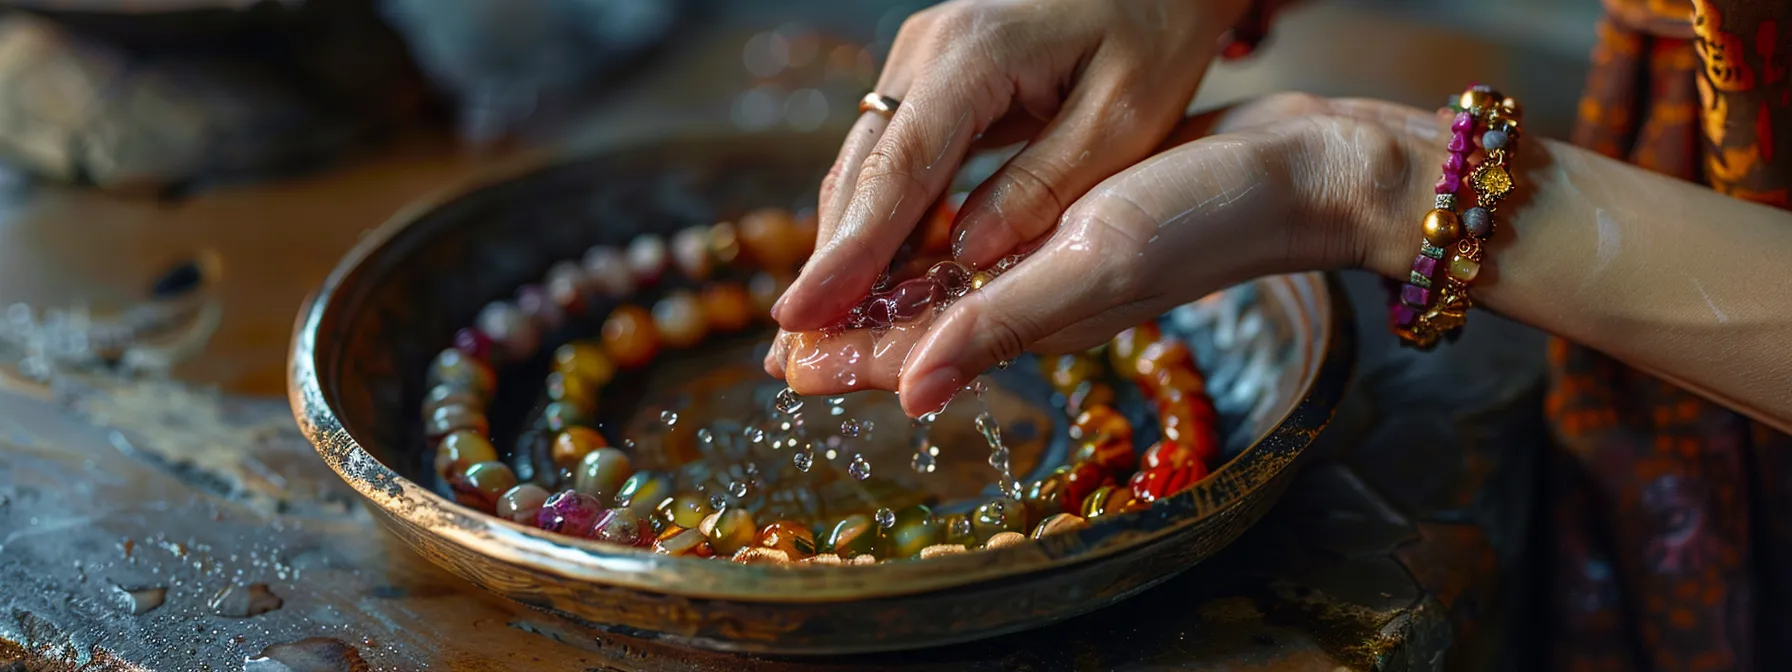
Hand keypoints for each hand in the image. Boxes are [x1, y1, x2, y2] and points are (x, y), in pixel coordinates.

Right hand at [770, 0, 1252, 331]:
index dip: (850, 250)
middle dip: (830, 259)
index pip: (898, 168)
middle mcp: (927, 49)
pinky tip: (872, 278)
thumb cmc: (1155, 35)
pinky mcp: (930, 78)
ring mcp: (920, 59)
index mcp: (974, 55)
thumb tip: (970, 257)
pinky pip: (893, 157)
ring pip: (867, 165)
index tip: (805, 314)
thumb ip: (1047, 185)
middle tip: (796, 342)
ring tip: (822, 326)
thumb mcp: (1125, 117)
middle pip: (864, 169)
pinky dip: (880, 218)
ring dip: (847, 243)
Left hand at [772, 94, 1446, 414]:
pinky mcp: (1076, 225)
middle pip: (924, 328)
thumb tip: (911, 396)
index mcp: (1030, 317)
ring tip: (835, 305)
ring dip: (890, 298)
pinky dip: (942, 254)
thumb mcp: (1090, 264)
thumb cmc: (1202, 214)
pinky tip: (924, 243)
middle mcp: (1037, 300)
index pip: (917, 351)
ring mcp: (1058, 265)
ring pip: (952, 291)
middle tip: (783, 346)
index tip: (780, 369)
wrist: (1293, 171)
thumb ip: (999, 327)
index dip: (848, 361)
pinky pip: (991, 251)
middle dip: (853, 340)